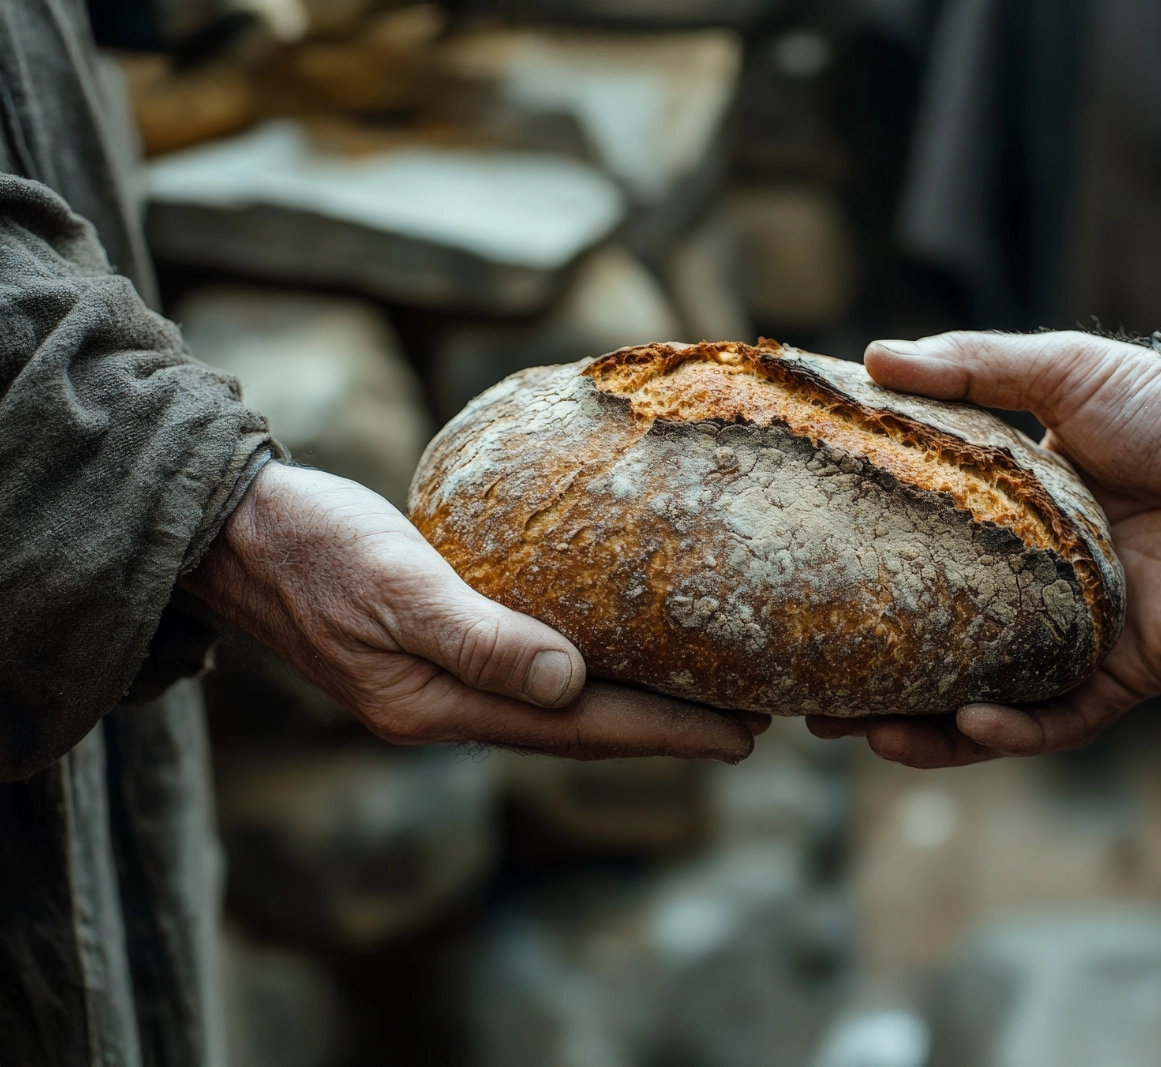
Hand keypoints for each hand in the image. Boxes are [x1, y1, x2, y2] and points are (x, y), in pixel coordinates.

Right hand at [183, 462, 766, 761]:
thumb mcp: (393, 581)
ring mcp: (435, 688)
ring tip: (703, 703)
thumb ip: (478, 635)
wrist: (231, 531)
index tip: (742, 733)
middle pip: (578, 733)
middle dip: (666, 731)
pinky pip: (528, 680)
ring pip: (557, 713)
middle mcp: (443, 710)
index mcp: (435, 706)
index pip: (578, 728)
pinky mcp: (432, 654)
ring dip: (632, 712)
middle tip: (752, 725)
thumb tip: (572, 682)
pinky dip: (584, 681)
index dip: (666, 732)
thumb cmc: (311, 543)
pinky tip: (613, 662)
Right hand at [807, 331, 1160, 767]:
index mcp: (1017, 531)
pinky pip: (1067, 720)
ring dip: (937, 735)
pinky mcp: (1132, 671)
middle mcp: (1044, 595)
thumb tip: (872, 357)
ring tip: (874, 737)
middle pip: (950, 659)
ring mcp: (1085, 639)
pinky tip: (969, 723)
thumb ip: (968, 368)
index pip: (930, 580)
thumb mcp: (1055, 371)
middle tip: (820, 710)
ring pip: (999, 710)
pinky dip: (1019, 732)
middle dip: (887, 692)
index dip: (872, 603)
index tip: (811, 615)